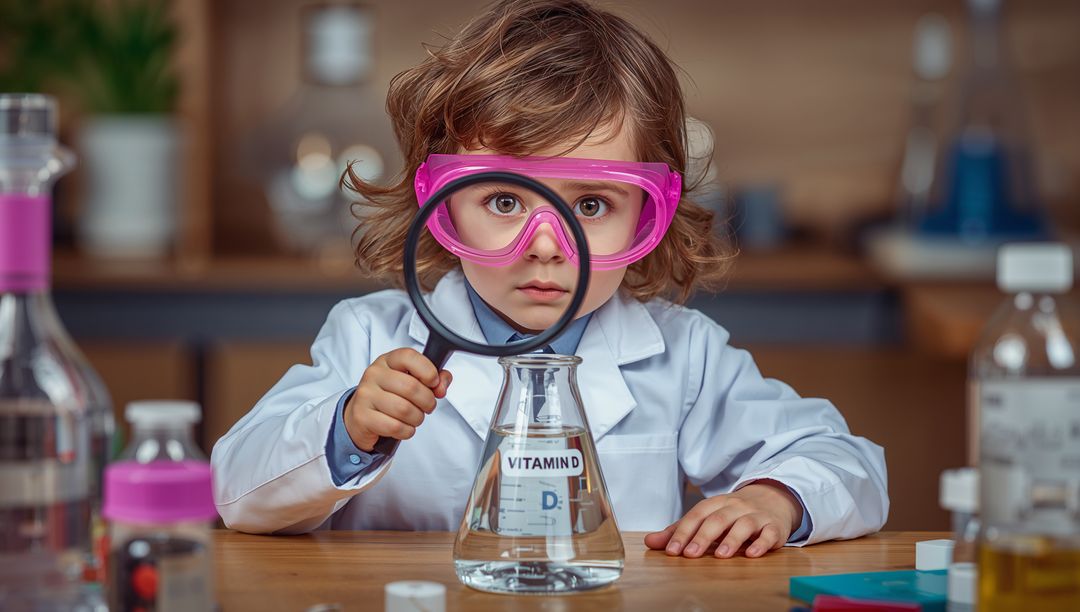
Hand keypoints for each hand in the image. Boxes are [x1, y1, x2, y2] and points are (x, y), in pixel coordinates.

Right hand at [344, 348, 451, 451]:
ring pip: (404, 409)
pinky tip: (403, 427)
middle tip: (427, 407)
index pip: (409, 356)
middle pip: (411, 387)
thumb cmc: (389, 397)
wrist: (361, 417)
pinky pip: (395, 426)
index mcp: (387, 361)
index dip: (428, 371)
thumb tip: (441, 386)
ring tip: (414, 418)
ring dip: (417, 418)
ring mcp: (365, 395)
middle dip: (427, 402)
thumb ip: (433, 379)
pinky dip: (406, 431)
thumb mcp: (410, 381)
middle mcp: (374, 374)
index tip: (433, 383)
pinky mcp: (362, 416)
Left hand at [644, 480, 802, 558]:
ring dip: (731, 539)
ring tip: (720, 555)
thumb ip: (680, 530)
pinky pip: (769, 534)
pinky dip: (761, 544)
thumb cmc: (734, 512)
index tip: (671, 551)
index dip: (683, 532)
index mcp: (716, 503)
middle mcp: (735, 507)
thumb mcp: (707, 517)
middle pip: (717, 519)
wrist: (773, 499)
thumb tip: (651, 542)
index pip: (697, 515)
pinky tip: (751, 554)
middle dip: (703, 537)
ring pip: (743, 525)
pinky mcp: (774, 527)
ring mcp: (756, 516)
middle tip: (690, 555)